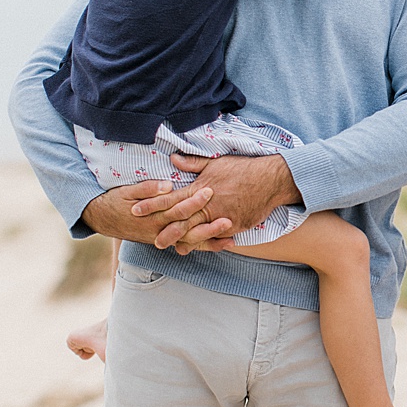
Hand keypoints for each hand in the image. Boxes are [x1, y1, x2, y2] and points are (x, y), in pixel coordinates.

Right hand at [80, 180, 229, 245]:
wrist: (101, 218)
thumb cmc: (116, 200)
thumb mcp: (127, 191)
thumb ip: (148, 188)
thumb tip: (167, 185)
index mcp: (152, 215)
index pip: (176, 208)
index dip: (193, 200)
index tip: (210, 190)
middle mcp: (159, 230)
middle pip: (188, 229)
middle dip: (208, 226)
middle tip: (229, 220)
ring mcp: (162, 238)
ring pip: (190, 242)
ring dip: (210, 241)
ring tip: (231, 239)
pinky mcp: (165, 241)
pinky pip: (187, 245)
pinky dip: (204, 246)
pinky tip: (222, 245)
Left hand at [132, 153, 300, 253]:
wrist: (270, 179)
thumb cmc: (243, 169)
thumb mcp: (216, 163)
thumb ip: (193, 164)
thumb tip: (172, 158)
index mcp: (200, 188)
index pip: (170, 197)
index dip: (152, 204)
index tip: (135, 209)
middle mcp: (208, 204)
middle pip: (181, 220)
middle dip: (165, 230)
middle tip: (151, 239)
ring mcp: (221, 217)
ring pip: (198, 232)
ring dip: (184, 241)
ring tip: (173, 248)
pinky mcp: (234, 225)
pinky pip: (218, 237)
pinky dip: (207, 243)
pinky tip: (199, 248)